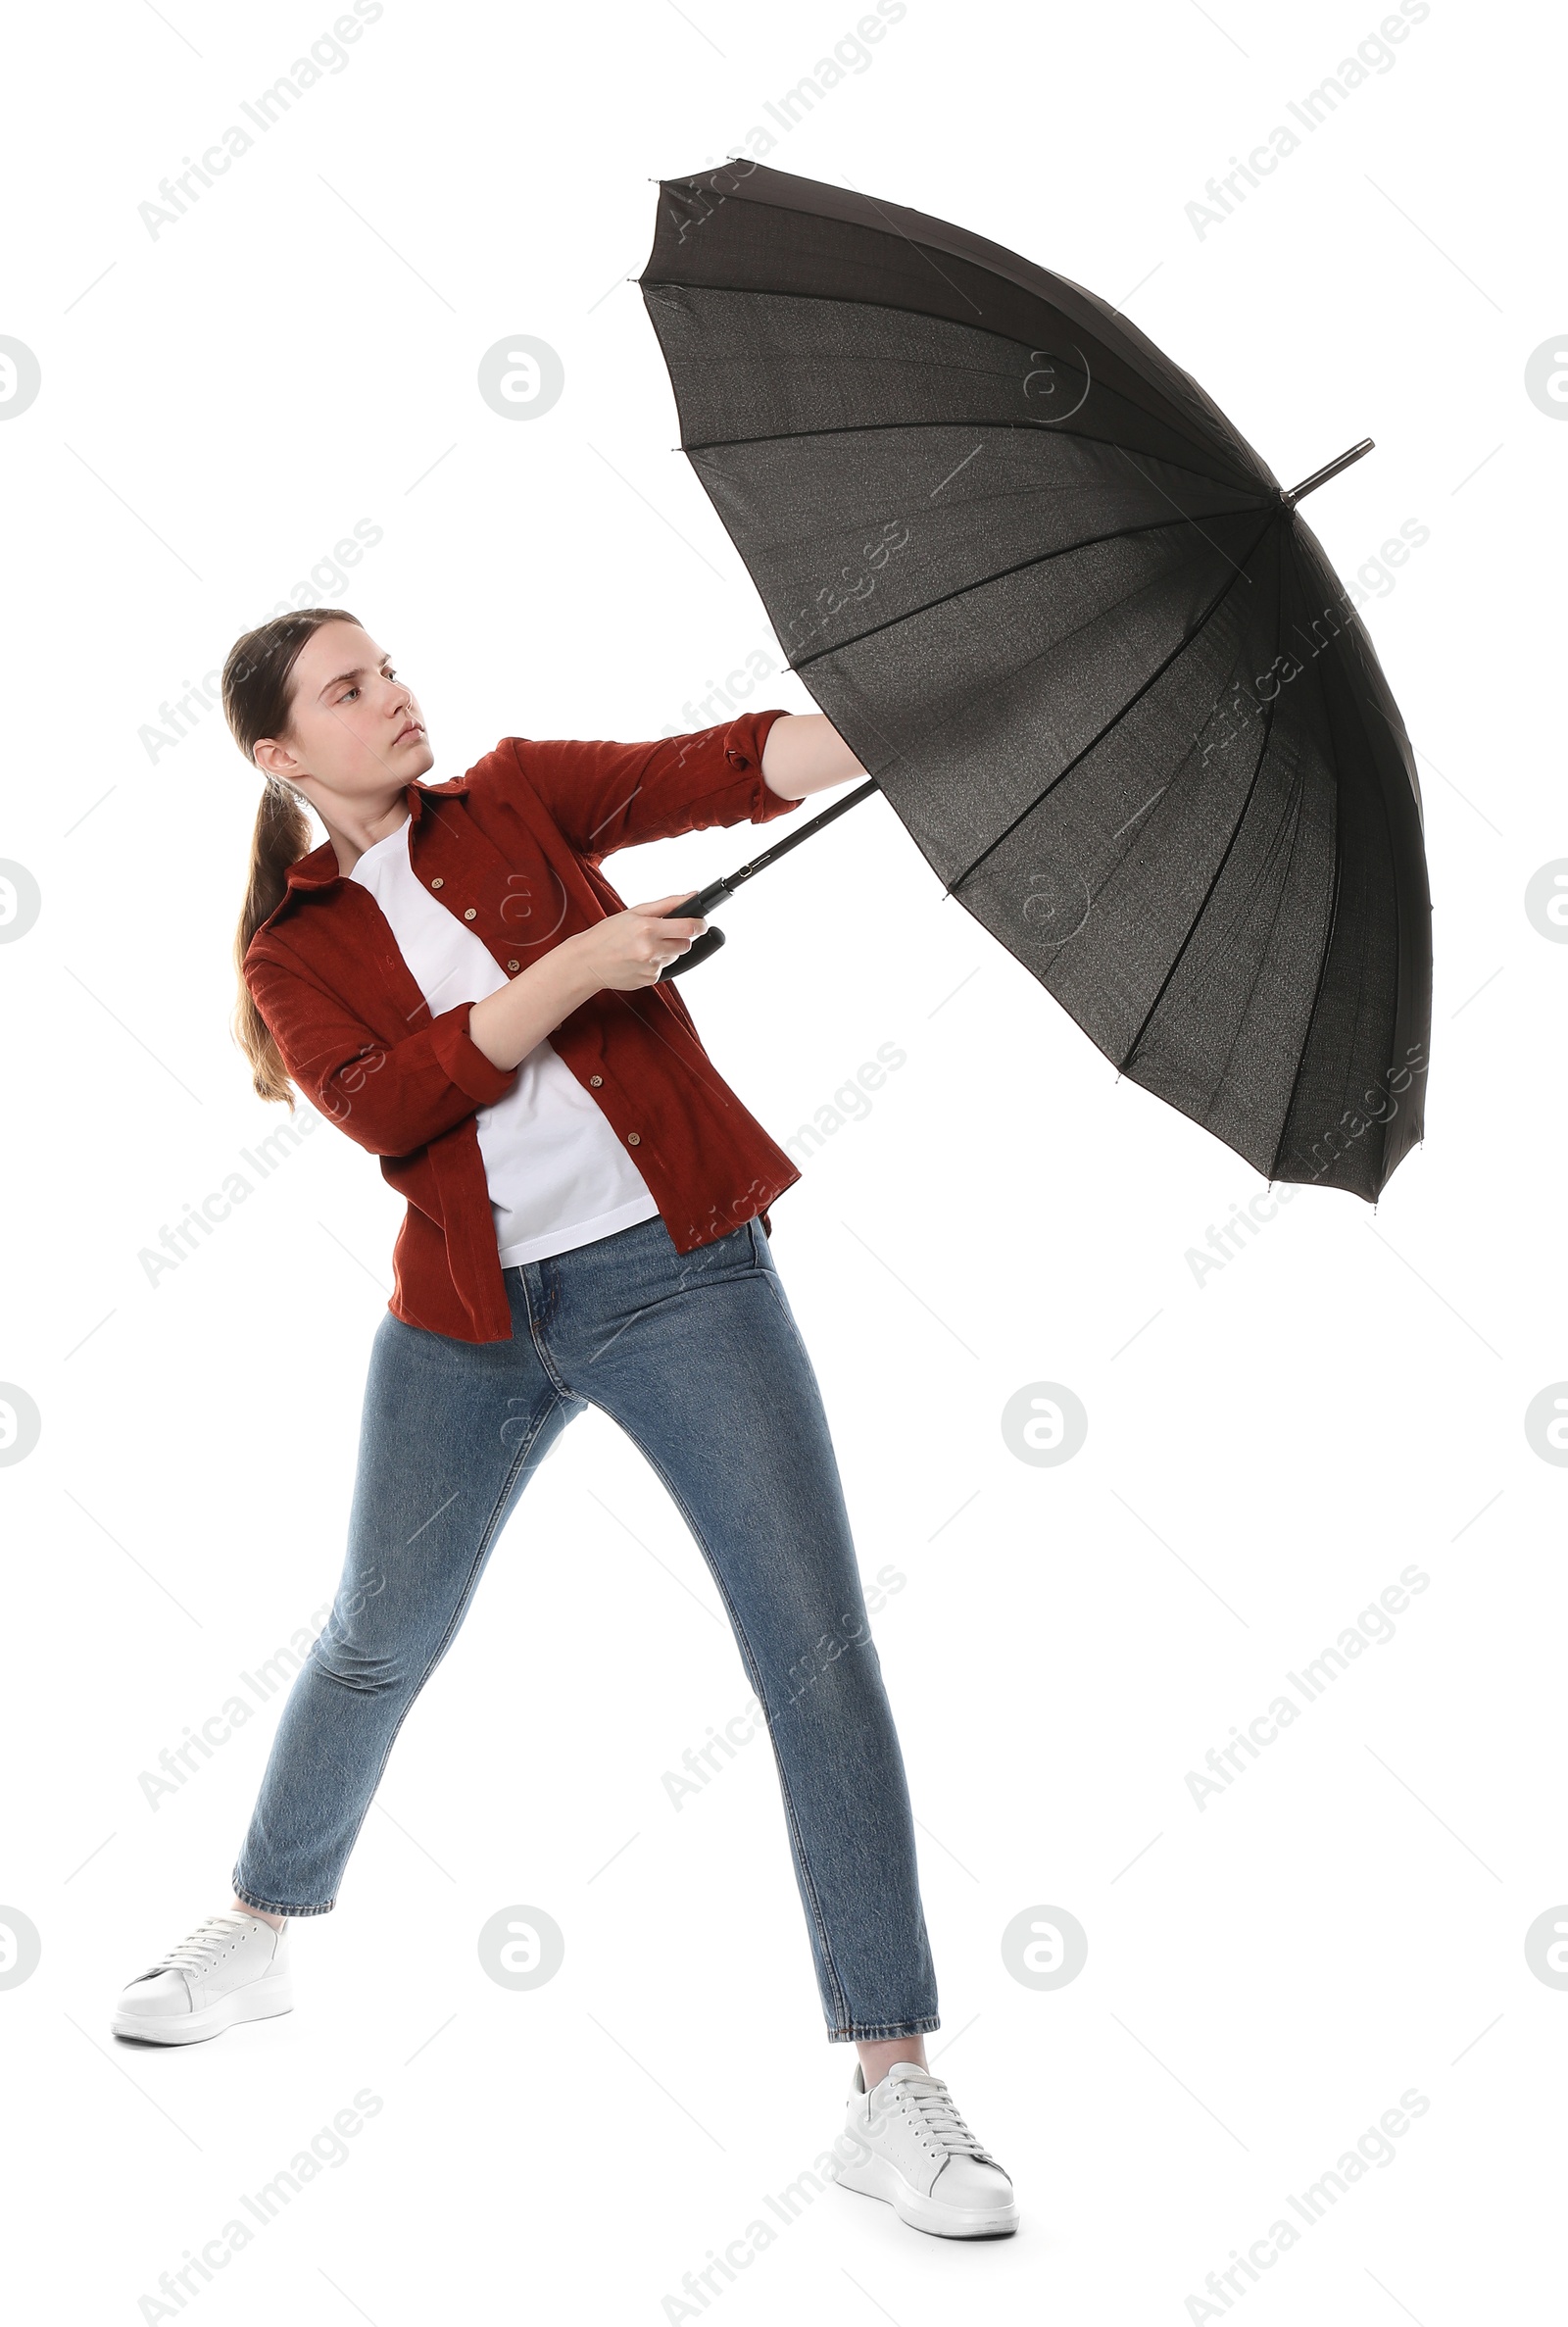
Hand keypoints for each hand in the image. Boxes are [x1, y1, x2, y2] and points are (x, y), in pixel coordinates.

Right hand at [564, 892, 707, 990]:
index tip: (702, 923)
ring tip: (642, 947)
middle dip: (680, 938)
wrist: (586, 962)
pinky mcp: (649, 980)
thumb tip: (693, 896)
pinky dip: (655, 963)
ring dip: (666, 951)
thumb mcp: (634, 912)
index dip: (699, 925)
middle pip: (685, 944)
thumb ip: (667, 904)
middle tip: (663, 933)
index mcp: (648, 929)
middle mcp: (650, 950)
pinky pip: (663, 969)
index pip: (688, 928)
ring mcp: (650, 968)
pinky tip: (637, 959)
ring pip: (674, 957)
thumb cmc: (607, 934)